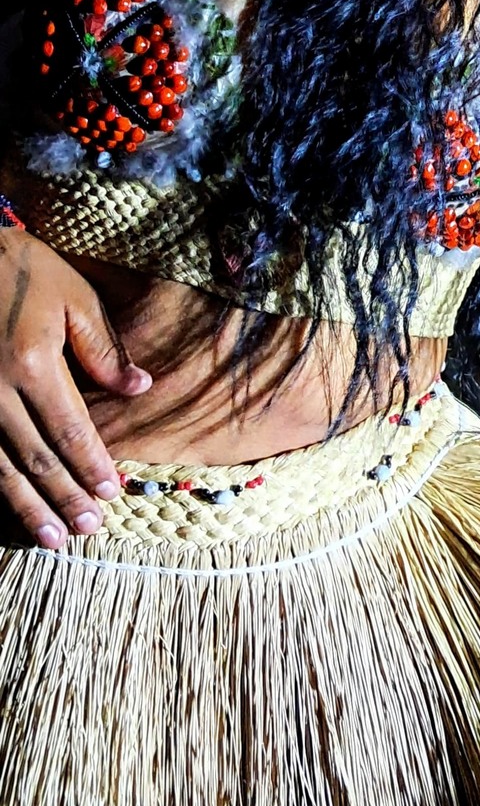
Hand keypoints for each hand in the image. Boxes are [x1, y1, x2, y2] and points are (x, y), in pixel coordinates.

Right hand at [0, 226, 151, 545]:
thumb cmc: (17, 268)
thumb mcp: (71, 294)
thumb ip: (103, 346)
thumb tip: (140, 387)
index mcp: (34, 363)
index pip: (70, 429)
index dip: (90, 466)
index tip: (110, 495)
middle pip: (36, 458)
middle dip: (65, 498)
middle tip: (88, 530)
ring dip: (27, 506)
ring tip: (52, 537)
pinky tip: (7, 507)